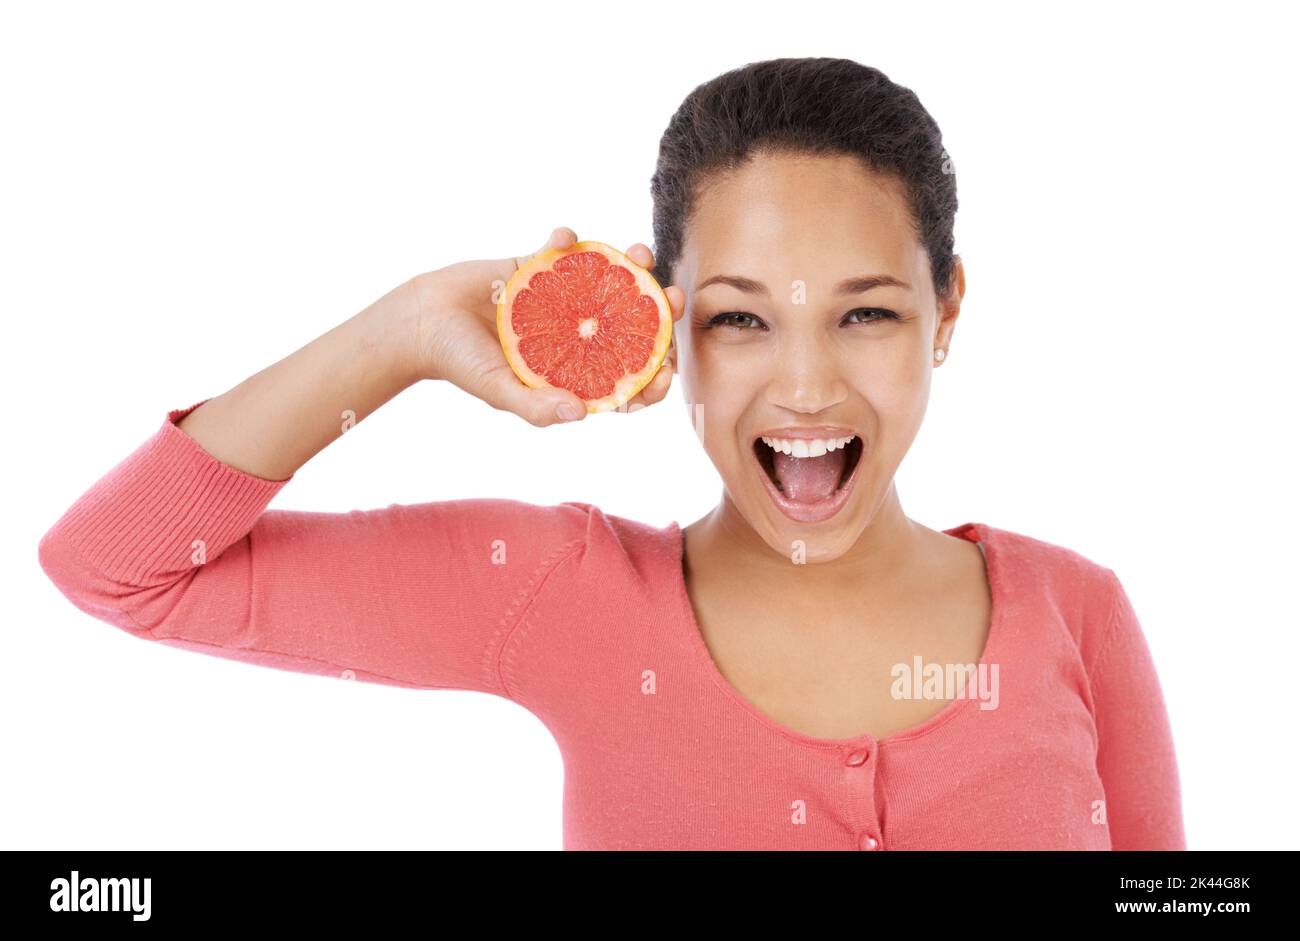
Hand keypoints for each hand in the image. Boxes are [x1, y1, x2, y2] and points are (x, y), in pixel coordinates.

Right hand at [408, 227, 685, 426]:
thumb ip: (535, 407)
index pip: (624, 379)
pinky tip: (564, 235)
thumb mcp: (498, 391)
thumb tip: (579, 414)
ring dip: (628, 264)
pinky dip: (566, 240)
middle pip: (629, 325)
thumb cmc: (460, 363)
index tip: (668, 369)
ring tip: (639, 251)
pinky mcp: (538, 268)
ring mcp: (559, 299)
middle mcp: (573, 335)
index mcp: (572, 370)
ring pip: (605, 282)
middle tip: (672, 297)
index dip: (651, 377)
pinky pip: (561, 250)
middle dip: (657, 312)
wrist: (422, 321)